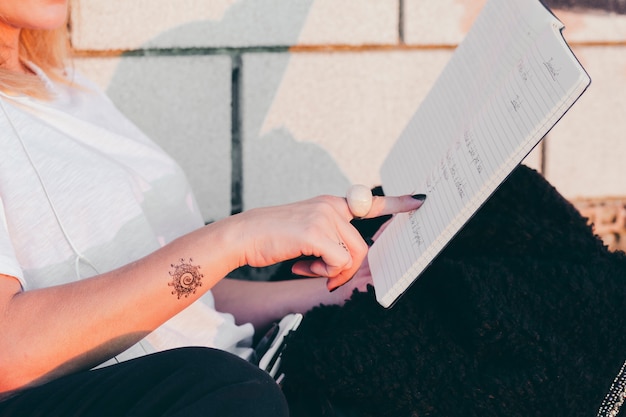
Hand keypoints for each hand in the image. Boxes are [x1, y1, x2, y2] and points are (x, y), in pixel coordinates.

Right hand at [234, 193, 424, 290]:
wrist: (244, 236)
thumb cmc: (273, 237)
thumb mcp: (306, 231)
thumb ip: (330, 238)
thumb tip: (348, 261)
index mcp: (331, 204)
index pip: (370, 203)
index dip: (397, 203)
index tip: (420, 200)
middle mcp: (331, 206)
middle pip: (362, 246)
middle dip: (346, 269)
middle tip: (324, 277)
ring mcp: (324, 217)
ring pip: (352, 256)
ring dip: (332, 272)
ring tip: (307, 267)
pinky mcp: (315, 232)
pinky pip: (337, 263)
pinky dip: (322, 273)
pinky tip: (300, 266)